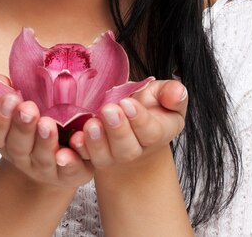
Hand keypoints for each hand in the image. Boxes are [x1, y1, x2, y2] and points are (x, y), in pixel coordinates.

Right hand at [0, 73, 93, 188]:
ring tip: (48, 125)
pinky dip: (73, 159)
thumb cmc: (38, 114)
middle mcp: (23, 157)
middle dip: (22, 127)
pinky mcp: (72, 174)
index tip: (9, 98)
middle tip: (29, 110)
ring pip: (43, 160)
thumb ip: (1, 86)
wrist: (65, 148)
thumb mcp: (20, 99)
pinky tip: (77, 142)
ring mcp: (46, 168)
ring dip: (45, 143)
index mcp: (6, 138)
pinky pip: (72, 170)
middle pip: (17, 147)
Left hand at [68, 79, 186, 171]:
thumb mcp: (163, 94)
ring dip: (96, 142)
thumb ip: (172, 93)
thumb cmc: (148, 104)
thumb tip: (178, 93)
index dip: (139, 119)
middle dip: (117, 130)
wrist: (128, 120)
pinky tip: (73, 139)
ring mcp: (112, 156)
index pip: (151, 132)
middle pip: (127, 148)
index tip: (127, 103)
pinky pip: (84, 158)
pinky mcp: (92, 155)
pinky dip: (78, 151)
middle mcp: (135, 150)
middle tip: (108, 110)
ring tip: (90, 124)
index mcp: (157, 133)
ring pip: (105, 156)